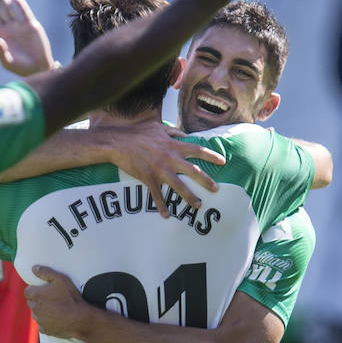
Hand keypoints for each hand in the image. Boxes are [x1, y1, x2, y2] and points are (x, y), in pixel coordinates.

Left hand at [0, 0, 54, 76]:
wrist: (37, 67)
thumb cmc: (20, 67)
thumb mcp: (7, 62)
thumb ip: (1, 52)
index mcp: (1, 35)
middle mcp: (10, 28)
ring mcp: (20, 26)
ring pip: (10, 9)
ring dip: (4, 0)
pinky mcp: (32, 25)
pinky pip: (25, 13)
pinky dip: (20, 5)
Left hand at [25, 265, 88, 338]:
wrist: (80, 318)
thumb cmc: (71, 297)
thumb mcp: (61, 279)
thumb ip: (46, 272)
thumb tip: (34, 268)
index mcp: (36, 295)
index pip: (27, 291)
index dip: (36, 290)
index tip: (44, 290)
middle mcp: (34, 308)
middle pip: (31, 302)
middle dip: (38, 300)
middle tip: (52, 298)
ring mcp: (39, 320)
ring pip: (36, 314)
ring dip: (42, 311)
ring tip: (56, 308)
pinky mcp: (45, 330)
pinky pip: (42, 325)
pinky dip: (47, 322)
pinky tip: (57, 318)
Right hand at [106, 122, 225, 217]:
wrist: (118, 143)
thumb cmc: (137, 133)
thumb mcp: (158, 127)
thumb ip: (173, 132)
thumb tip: (185, 135)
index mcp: (173, 146)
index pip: (198, 150)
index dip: (211, 156)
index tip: (223, 161)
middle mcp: (170, 159)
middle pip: (193, 171)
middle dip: (206, 181)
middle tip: (216, 189)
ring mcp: (159, 170)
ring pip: (178, 186)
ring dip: (189, 197)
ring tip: (198, 205)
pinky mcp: (147, 178)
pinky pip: (156, 195)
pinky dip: (161, 206)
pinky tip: (166, 215)